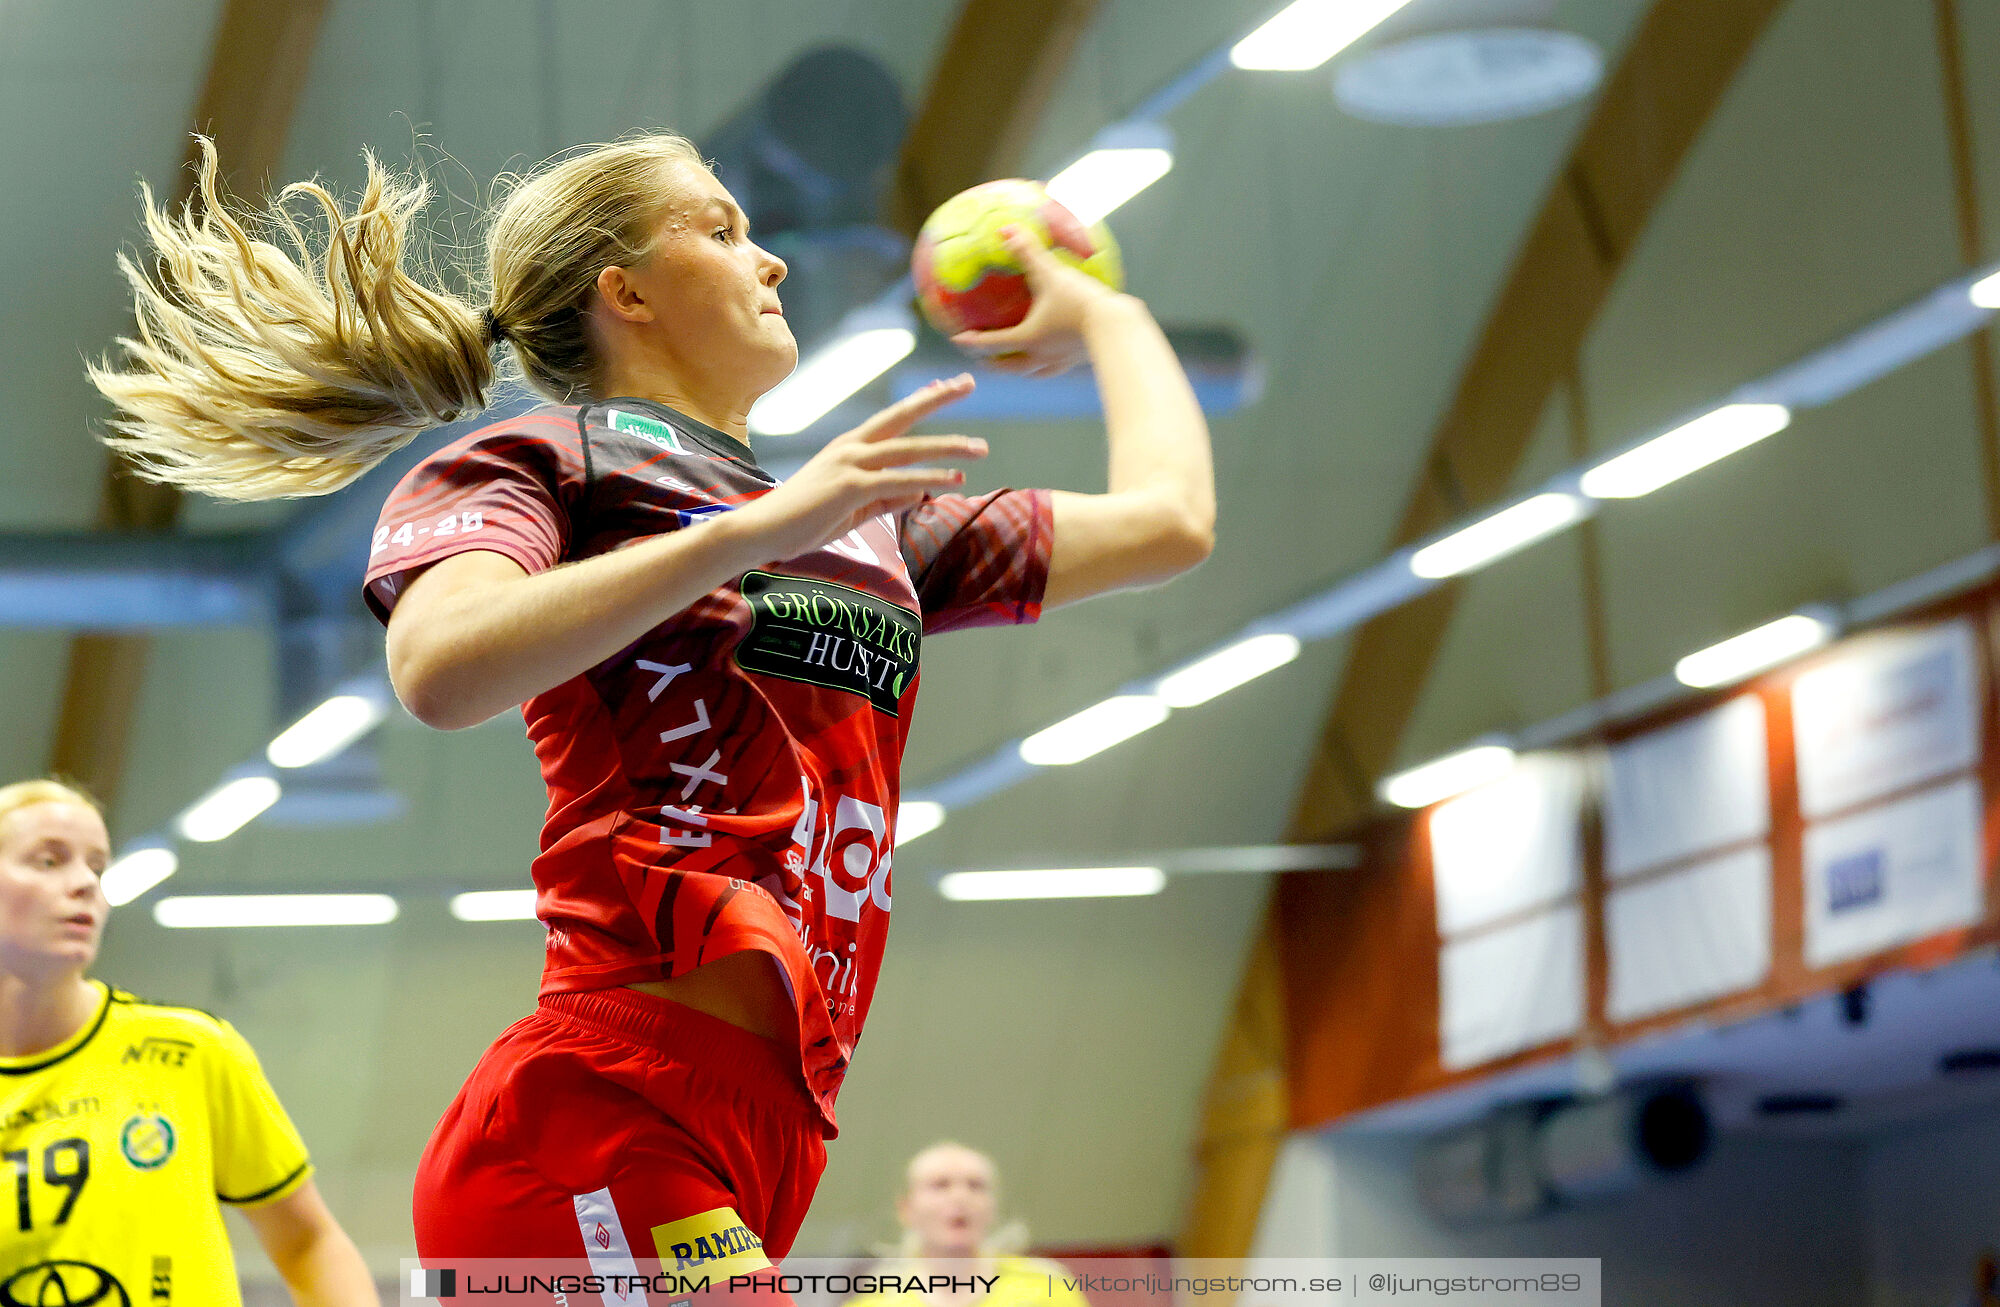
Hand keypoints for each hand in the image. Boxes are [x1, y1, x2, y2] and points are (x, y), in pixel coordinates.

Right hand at [733, 375, 986, 560]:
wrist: (762, 531)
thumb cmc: (802, 521)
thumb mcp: (852, 508)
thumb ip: (885, 499)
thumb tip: (919, 491)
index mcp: (849, 447)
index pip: (893, 418)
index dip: (921, 400)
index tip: (946, 385)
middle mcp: (850, 447)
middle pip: (902, 416)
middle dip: (938, 398)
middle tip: (969, 383)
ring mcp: (849, 464)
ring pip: (908, 450)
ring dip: (947, 448)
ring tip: (980, 448)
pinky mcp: (849, 487)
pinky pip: (897, 481)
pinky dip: (927, 479)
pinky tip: (953, 480)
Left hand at [952, 225, 1120, 375]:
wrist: (1117, 326)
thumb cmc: (1080, 301)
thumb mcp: (1051, 272)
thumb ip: (1028, 250)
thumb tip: (1005, 229)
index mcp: (1028, 338)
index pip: (993, 343)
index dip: (972, 341)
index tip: (957, 339)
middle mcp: (1042, 356)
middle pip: (1011, 367)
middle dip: (996, 364)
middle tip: (985, 360)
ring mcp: (1062, 361)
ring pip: (1035, 372)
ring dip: (1023, 369)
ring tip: (1021, 363)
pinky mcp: (1081, 359)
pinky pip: (1060, 365)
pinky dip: (1052, 362)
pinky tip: (1059, 352)